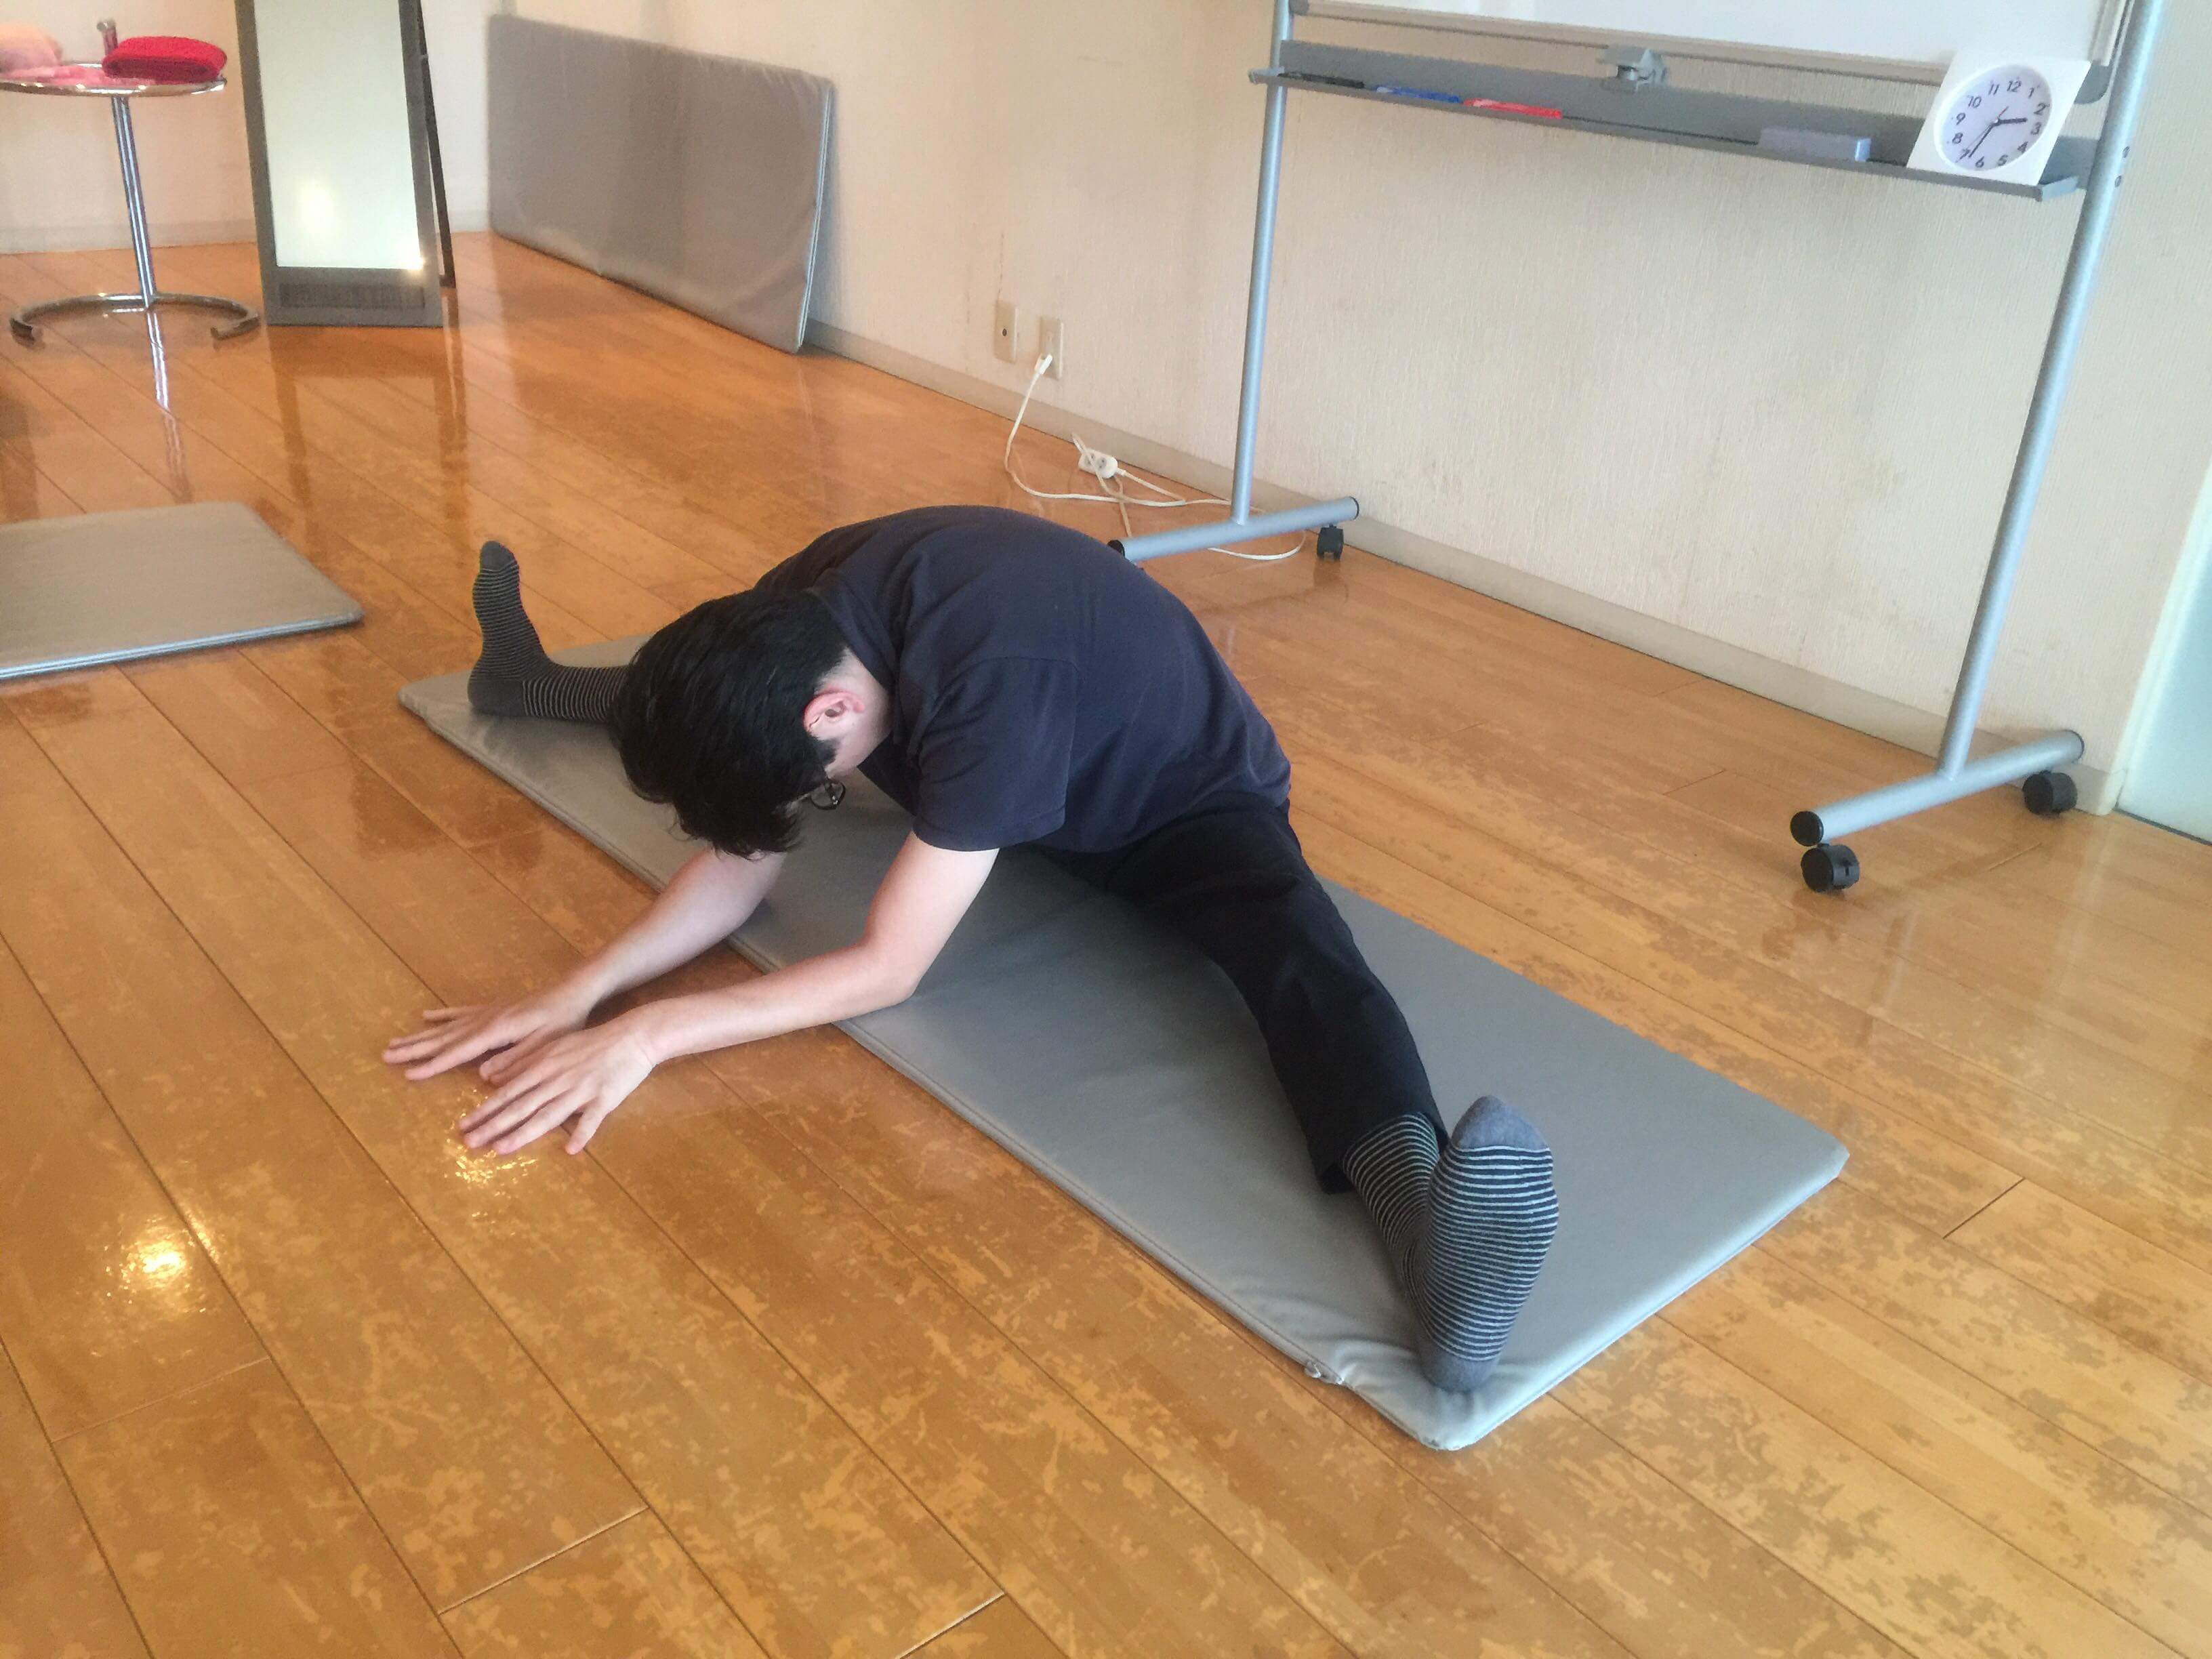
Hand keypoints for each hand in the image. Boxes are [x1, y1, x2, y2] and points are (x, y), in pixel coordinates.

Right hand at [383, 980, 598, 1081]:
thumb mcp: (545, 1045)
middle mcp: (486, 1020)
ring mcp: (487, 1012)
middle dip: (414, 1049)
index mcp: (497, 1031)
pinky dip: (442, 1015)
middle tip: (385, 1056)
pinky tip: (426, 1017)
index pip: (458, 1052)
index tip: (408, 1074)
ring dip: (420, 1035)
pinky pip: (461, 1013)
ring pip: (446, 1026)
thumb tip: (485, 1075)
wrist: (573, 992)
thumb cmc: (563, 1021)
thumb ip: (516, 1060)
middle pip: (443, 1038)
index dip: (433, 1065)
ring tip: (394, 1042)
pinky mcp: (493, 1009)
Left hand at [454, 1017, 659, 1155]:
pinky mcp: (606, 1098)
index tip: (463, 1125)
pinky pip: (593, 1119)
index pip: (508, 1092)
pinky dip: (582, 1133)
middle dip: (493, 1125)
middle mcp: (558, 1079)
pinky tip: (571, 1150)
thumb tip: (493, 1079)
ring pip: (549, 1115)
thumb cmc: (591, 1043)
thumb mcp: (554, 1047)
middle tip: (469, 1142)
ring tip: (501, 1149)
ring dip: (523, 1133)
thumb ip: (525, 1064)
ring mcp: (581, 1090)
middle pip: (522, 1106)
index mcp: (544, 1066)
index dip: (486, 1110)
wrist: (633, 1035)